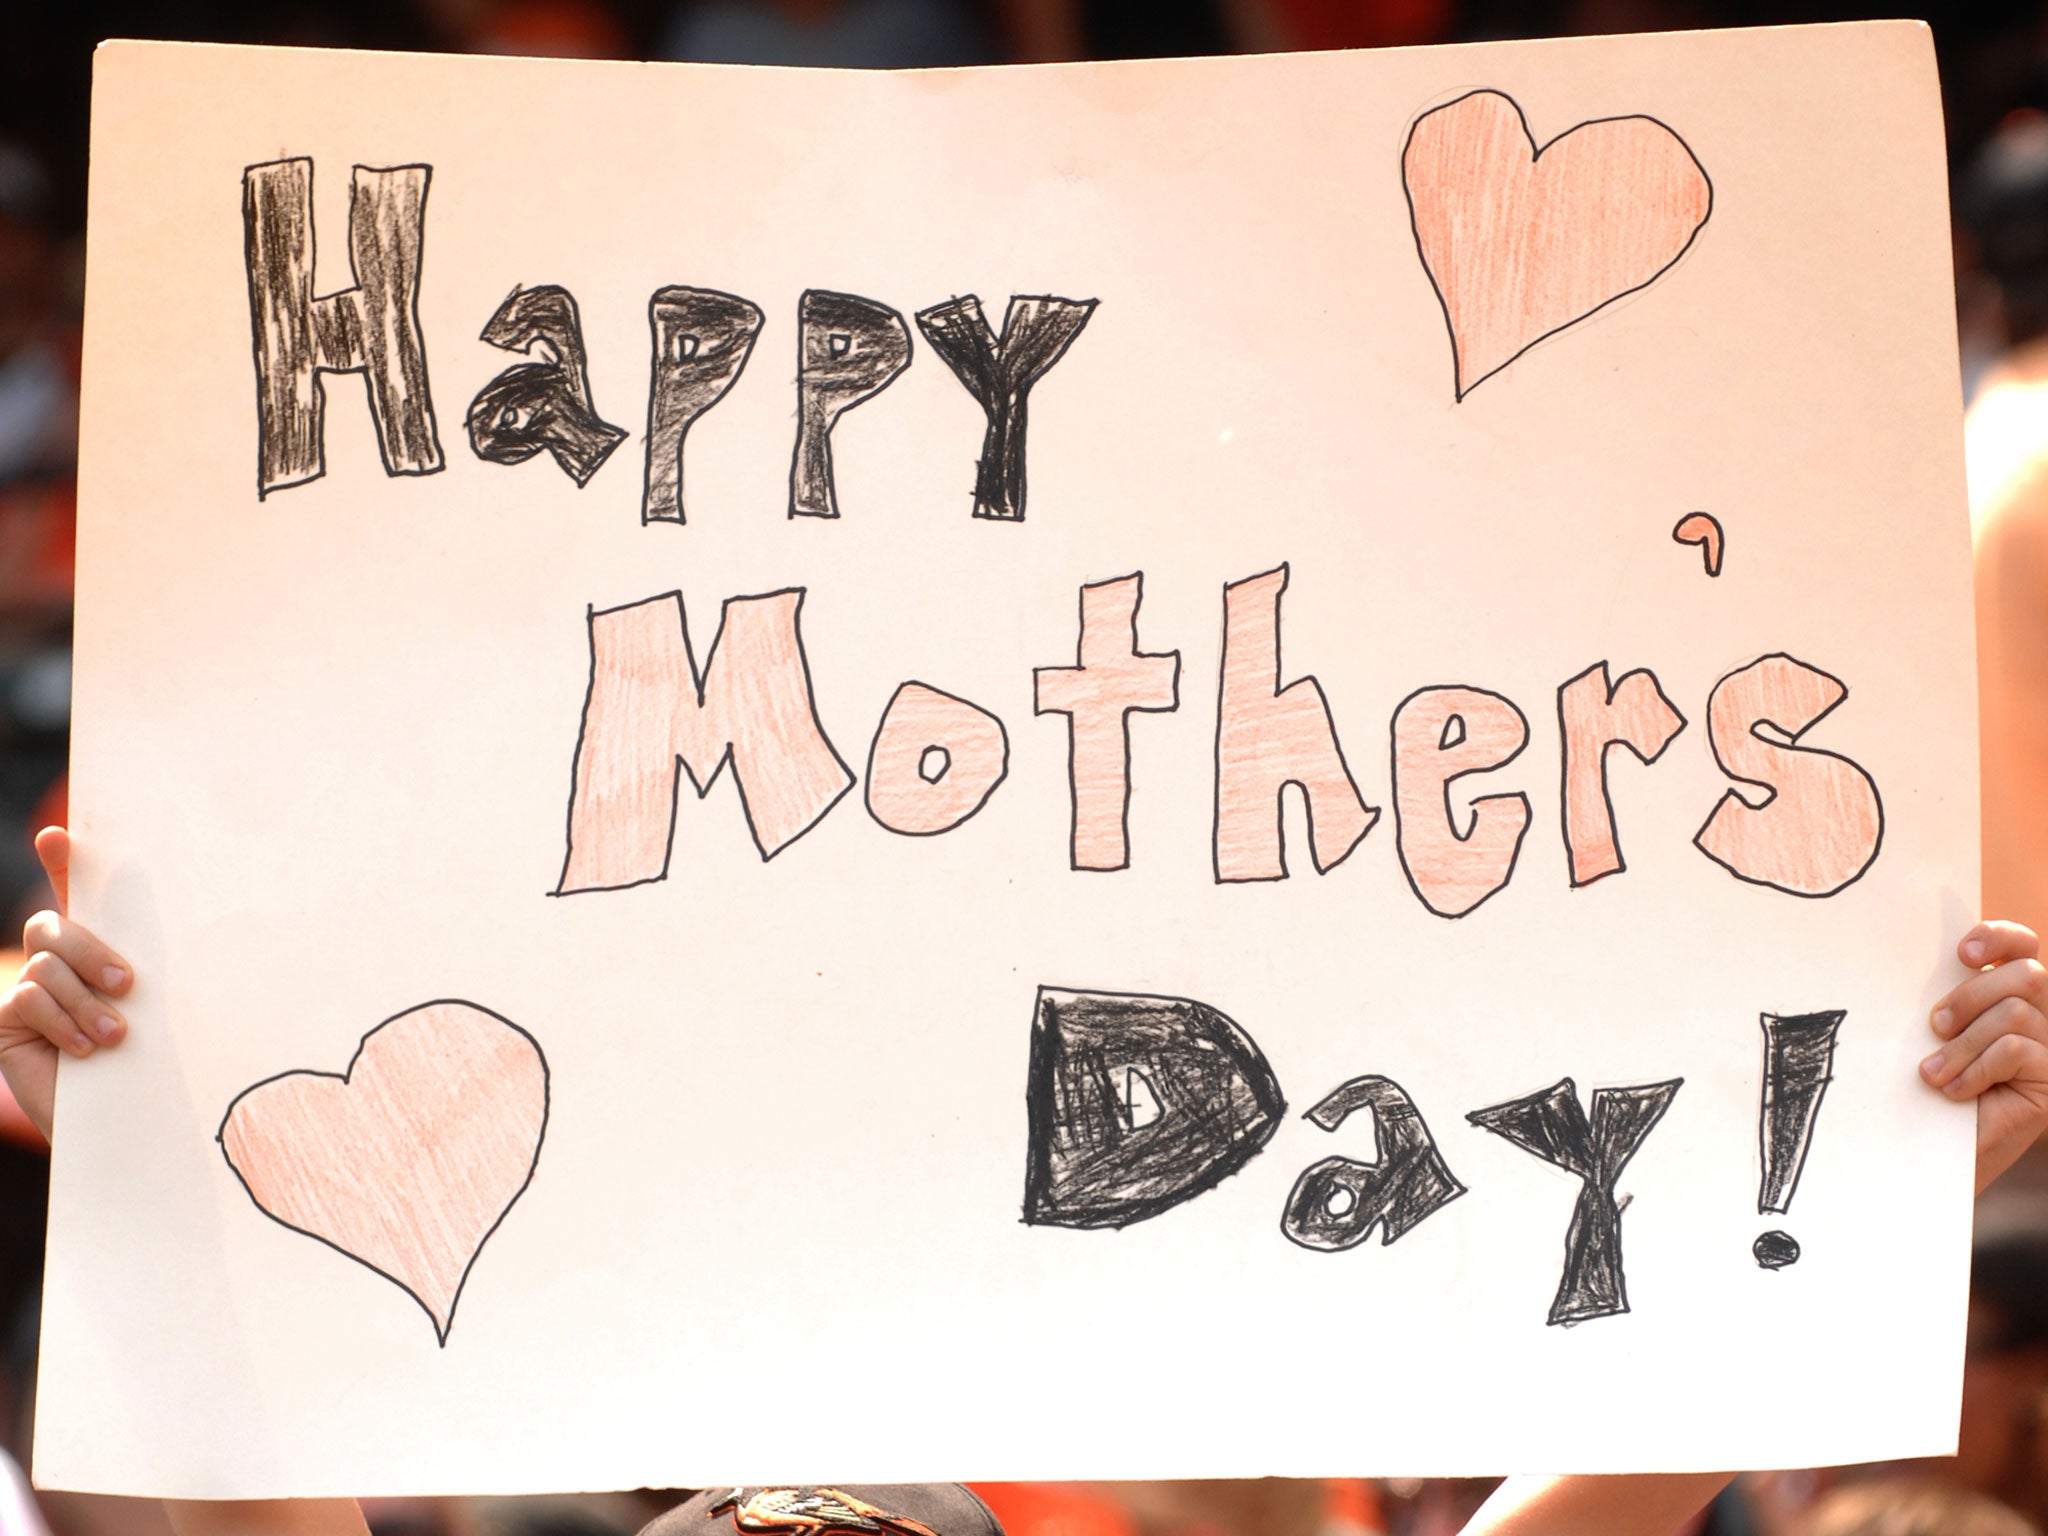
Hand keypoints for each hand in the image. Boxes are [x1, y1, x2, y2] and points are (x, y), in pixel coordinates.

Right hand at [0, 827, 131, 1139]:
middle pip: (54, 925)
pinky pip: (28, 998)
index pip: (77, 894)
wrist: (128, 1123)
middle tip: (129, 984)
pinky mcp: (8, 1023)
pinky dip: (63, 1021)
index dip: (64, 861)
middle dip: (91, 949)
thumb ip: (152, 972)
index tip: (58, 836)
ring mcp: (29, 992)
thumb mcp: (160, 1010)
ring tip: (117, 1036)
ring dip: (85, 1001)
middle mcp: (59, 964)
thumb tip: (198, 924)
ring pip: (45, 964)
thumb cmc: (154, 1064)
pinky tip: (87, 1050)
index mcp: (101, 950)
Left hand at [1921, 920, 2047, 1192]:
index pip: (2022, 944)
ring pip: (2015, 1013)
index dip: (1999, 937)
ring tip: (1934, 1071)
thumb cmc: (1925, 1083)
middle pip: (2026, 974)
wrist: (1931, 1148)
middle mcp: (2039, 1015)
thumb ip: (1943, 998)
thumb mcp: (1932, 1033)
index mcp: (2007, 993)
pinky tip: (1955, 1091)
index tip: (1962, 955)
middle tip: (1935, 1025)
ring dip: (1964, 1042)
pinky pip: (2016, 1051)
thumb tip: (1912, 961)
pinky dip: (1976, 1069)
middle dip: (1971, 995)